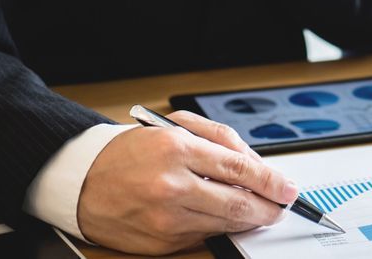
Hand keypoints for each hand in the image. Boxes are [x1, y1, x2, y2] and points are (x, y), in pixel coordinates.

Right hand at [77, 111, 297, 254]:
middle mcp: (171, 186)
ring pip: (225, 224)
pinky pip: (204, 236)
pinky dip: (220, 227)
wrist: (82, 180)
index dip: (271, 182)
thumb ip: (221, 140)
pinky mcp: (160, 243)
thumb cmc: (132, 151)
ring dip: (249, 220)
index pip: (240, 170)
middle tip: (283, 206)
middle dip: (269, 208)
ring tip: (261, 211)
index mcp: (177, 150)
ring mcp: (165, 219)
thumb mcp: (176, 128)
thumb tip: (258, 166)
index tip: (288, 188)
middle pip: (238, 204)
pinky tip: (225, 217)